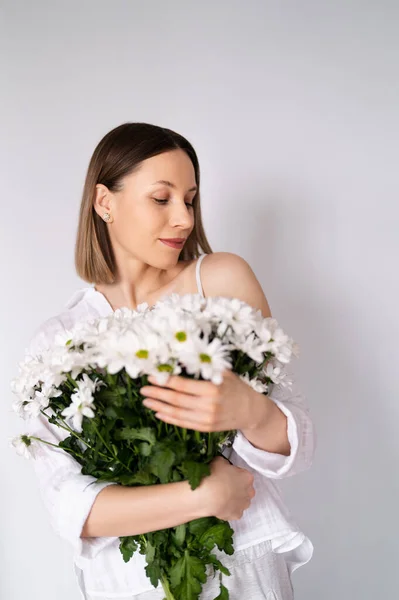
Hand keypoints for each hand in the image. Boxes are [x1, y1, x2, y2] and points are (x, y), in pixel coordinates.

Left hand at [140, 370, 260, 431]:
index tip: (151, 376)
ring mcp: (206, 418)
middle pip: (176, 399)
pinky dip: (170, 418)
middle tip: (143, 390)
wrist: (251, 410)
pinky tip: (159, 413)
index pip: (182, 385)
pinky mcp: (206, 427)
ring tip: (146, 401)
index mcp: (212, 388)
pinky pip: (184, 423)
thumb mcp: (223, 372)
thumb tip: (179, 359)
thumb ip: (204, 367)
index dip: (164, 381)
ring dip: (159, 407)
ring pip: (177, 413)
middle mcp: (208, 405)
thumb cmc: (235, 386)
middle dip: (157, 394)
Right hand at [199, 456, 255, 520]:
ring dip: (235, 500)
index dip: (234, 475)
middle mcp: (249, 492)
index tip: (226, 476)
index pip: (243, 474)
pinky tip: (220, 506)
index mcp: (247, 477)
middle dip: (238, 488)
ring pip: (242, 502)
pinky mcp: (237, 515)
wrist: (208, 495)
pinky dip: (229, 510)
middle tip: (225, 487)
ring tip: (221, 498)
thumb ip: (225, 463)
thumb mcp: (219, 461)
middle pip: (246, 489)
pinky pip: (234, 512)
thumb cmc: (214, 476)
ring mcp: (244, 505)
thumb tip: (224, 466)